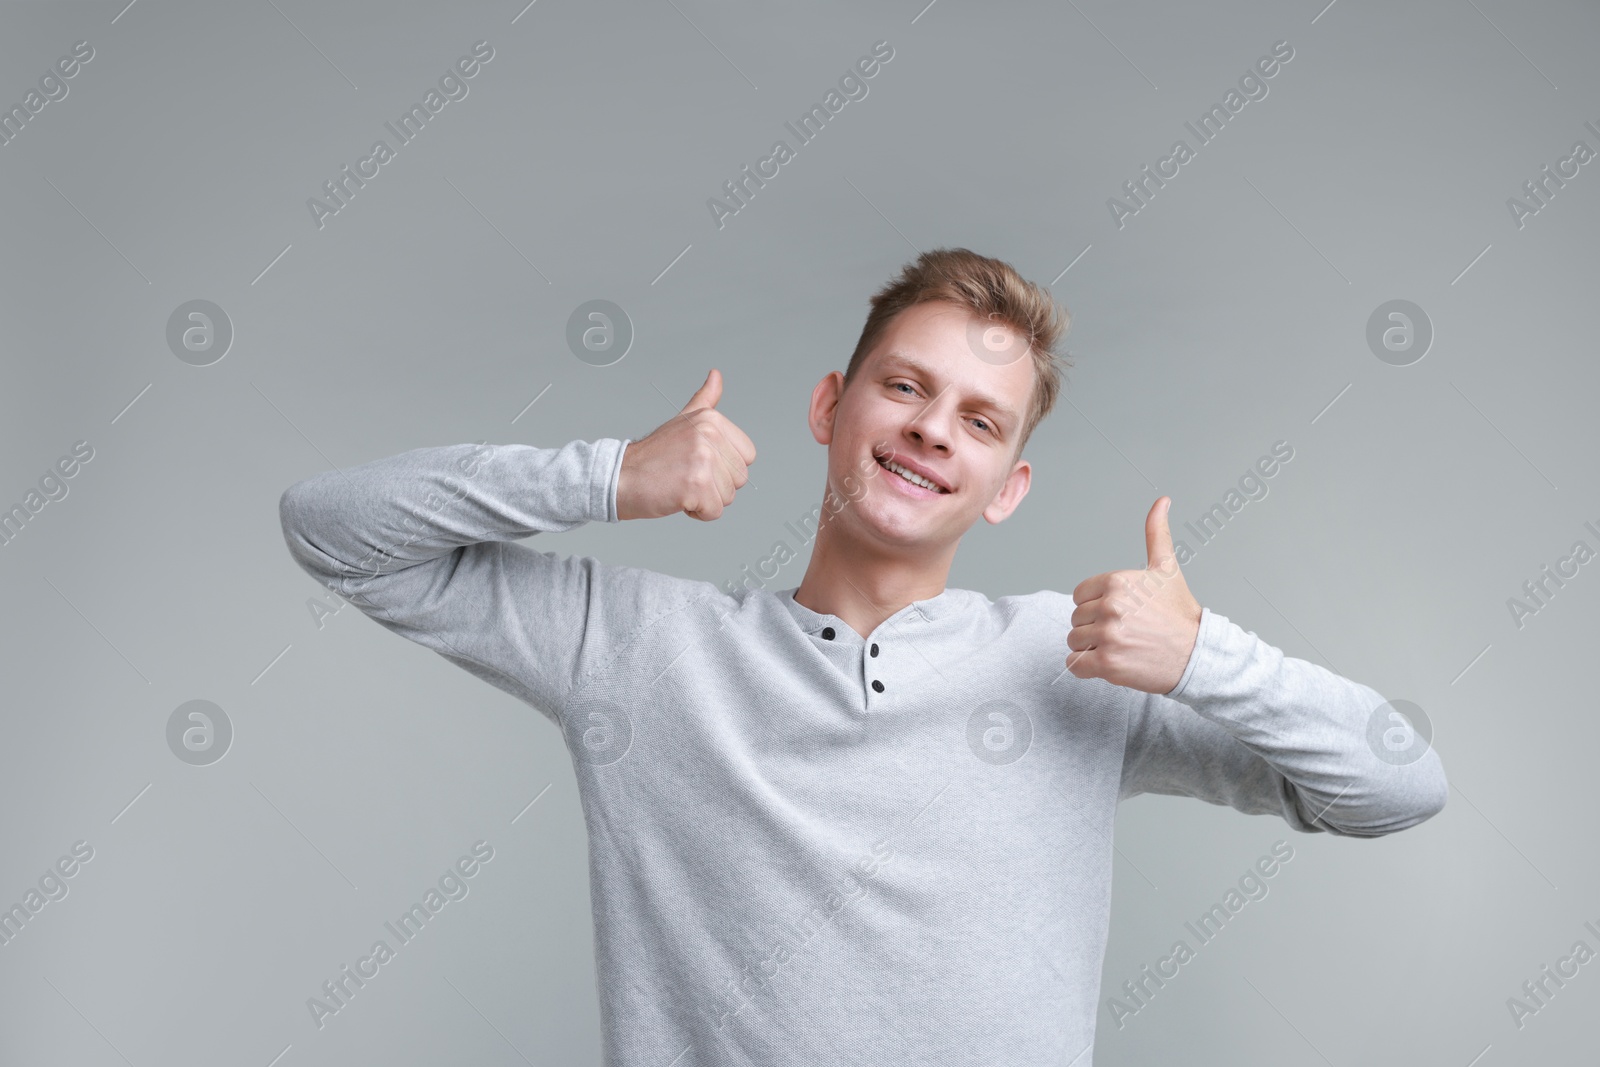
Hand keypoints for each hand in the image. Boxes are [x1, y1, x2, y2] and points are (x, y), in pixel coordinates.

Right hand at [616, 368, 756, 520]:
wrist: (620, 477)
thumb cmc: (652, 456)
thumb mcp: (683, 420)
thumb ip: (705, 400)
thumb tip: (716, 375)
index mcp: (711, 419)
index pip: (748, 455)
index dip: (726, 467)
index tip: (699, 462)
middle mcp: (709, 435)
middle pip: (740, 478)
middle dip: (716, 485)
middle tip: (687, 475)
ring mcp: (703, 459)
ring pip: (728, 497)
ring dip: (706, 500)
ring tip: (681, 485)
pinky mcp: (696, 485)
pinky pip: (714, 512)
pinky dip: (697, 513)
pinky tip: (678, 498)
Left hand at [1065, 497, 1201, 693]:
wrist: (1198, 655)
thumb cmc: (1179, 614)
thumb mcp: (1166, 569)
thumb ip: (1156, 534)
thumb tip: (1162, 501)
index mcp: (1116, 582)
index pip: (1080, 595)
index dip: (1097, 605)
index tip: (1122, 612)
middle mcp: (1110, 607)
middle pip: (1076, 619)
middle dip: (1095, 627)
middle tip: (1126, 632)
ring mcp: (1108, 636)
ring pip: (1074, 641)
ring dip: (1091, 648)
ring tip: (1122, 646)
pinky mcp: (1107, 664)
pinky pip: (1074, 665)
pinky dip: (1086, 667)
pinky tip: (1111, 663)